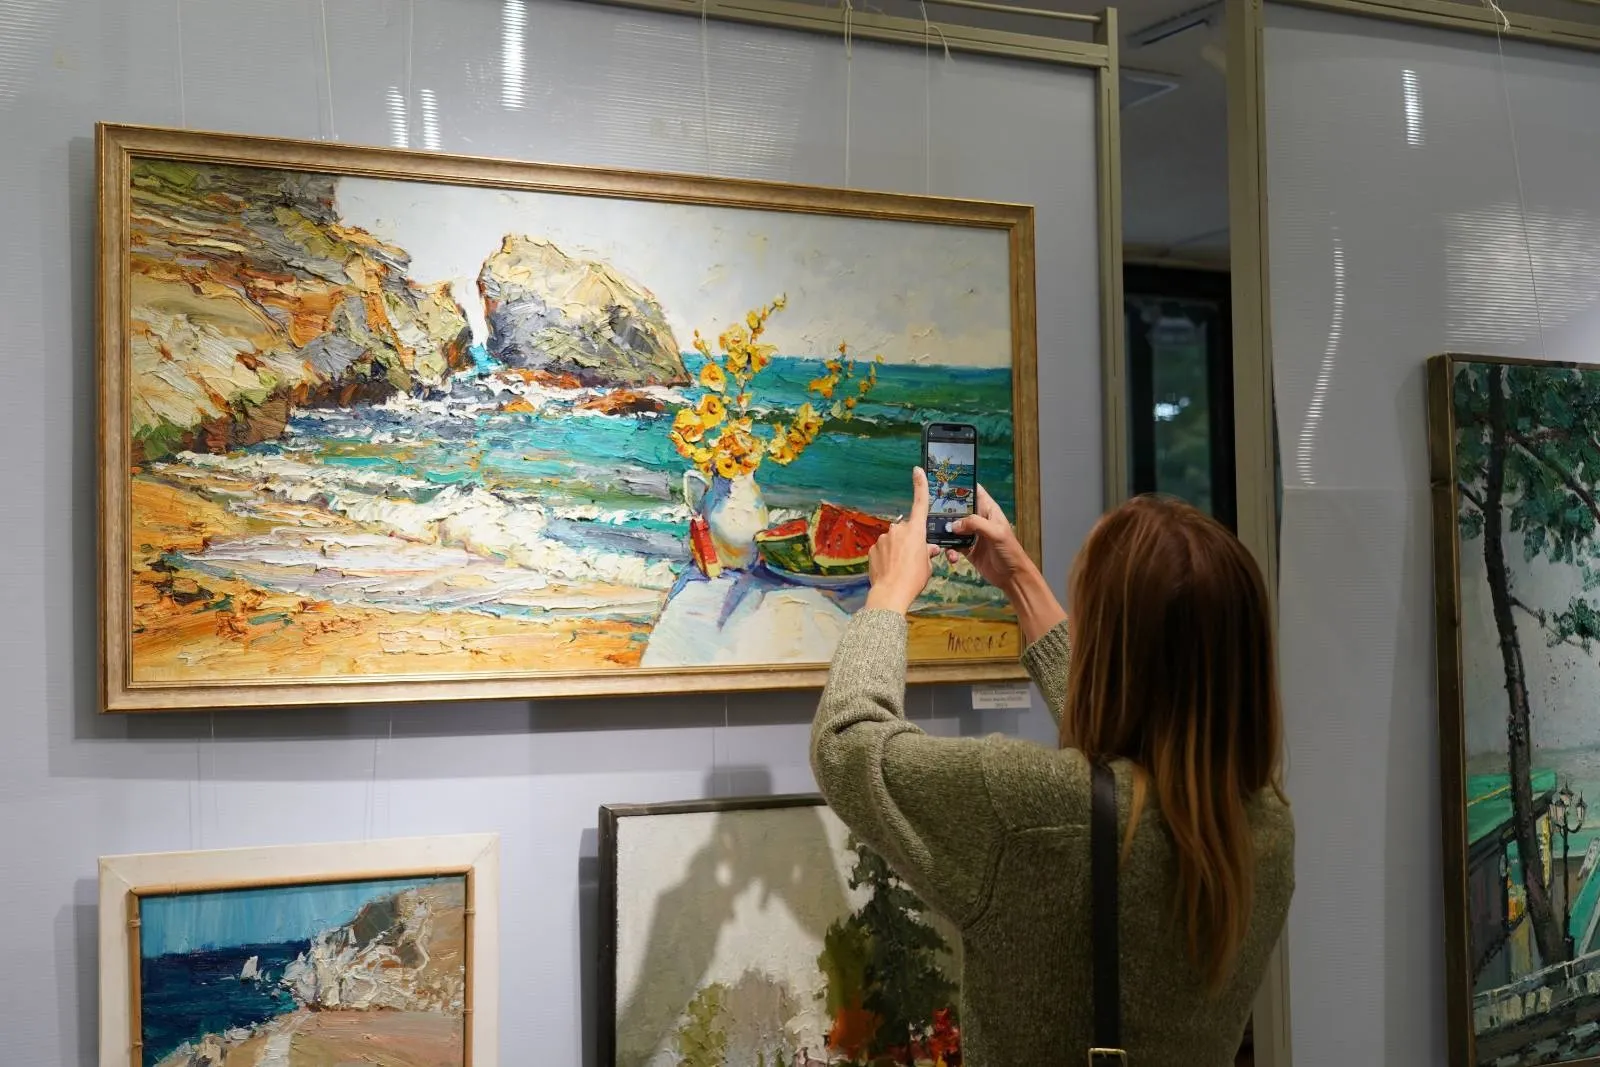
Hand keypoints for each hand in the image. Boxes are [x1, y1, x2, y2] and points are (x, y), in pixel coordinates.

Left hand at [865, 467, 940, 614]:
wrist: (891, 593)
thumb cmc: (913, 579)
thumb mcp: (928, 566)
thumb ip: (927, 553)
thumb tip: (928, 550)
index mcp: (916, 531)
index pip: (920, 503)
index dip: (920, 486)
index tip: (917, 471)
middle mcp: (899, 530)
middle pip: (907, 531)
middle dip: (910, 541)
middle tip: (913, 559)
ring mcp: (884, 538)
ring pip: (893, 541)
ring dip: (897, 550)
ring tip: (900, 568)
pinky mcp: (873, 548)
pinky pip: (882, 549)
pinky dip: (886, 557)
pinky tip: (889, 569)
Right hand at [947, 484, 1034, 594]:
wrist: (1011, 576)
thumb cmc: (1009, 551)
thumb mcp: (995, 533)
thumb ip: (975, 524)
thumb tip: (954, 524)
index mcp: (988, 510)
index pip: (974, 491)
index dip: (961, 485)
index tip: (944, 483)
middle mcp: (978, 519)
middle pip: (958, 509)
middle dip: (945, 510)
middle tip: (931, 512)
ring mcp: (972, 534)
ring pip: (953, 528)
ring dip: (946, 534)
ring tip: (943, 540)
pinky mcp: (967, 549)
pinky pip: (953, 545)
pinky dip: (950, 550)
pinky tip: (953, 557)